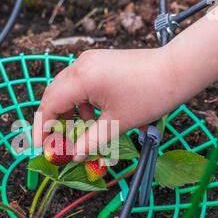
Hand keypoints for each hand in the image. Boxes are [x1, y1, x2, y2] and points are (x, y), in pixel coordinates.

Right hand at [32, 48, 183, 160]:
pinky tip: (95, 117)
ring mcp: (90, 61)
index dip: (42, 129)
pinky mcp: (100, 62)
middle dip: (54, 122)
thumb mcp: (116, 123)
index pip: (49, 105)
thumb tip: (73, 156)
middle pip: (54, 96)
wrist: (177, 70)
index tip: (40, 148)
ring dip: (69, 113)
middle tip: (57, 145)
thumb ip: (90, 141)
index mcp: (81, 78)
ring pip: (67, 90)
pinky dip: (82, 103)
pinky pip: (80, 84)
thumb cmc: (149, 95)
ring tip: (82, 132)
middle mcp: (81, 65)